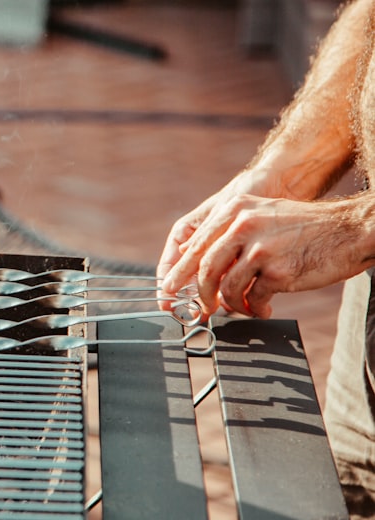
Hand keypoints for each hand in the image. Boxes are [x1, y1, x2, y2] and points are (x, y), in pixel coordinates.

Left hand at [161, 193, 370, 318]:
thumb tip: (195, 267)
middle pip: (205, 269)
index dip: (178, 273)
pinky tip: (264, 307)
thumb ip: (229, 236)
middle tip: (204, 309)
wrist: (349, 230)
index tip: (169, 291)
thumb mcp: (261, 217)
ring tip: (246, 307)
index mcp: (234, 210)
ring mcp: (261, 247)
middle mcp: (243, 225)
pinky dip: (255, 307)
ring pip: (227, 288)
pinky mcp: (278, 270)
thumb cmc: (303, 229)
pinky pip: (254, 298)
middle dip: (200, 295)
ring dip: (233, 305)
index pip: (195, 246)